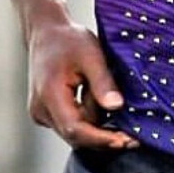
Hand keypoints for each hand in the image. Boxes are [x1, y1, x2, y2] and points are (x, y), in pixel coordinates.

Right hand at [27, 16, 138, 149]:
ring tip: (111, 99)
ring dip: (96, 123)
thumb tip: (116, 107)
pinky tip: (100, 101)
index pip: (75, 129)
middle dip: (103, 136)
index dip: (101, 139)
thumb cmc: (68, 39)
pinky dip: (88, 117)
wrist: (46, 32)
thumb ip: (102, 82)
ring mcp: (41, 112)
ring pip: (74, 130)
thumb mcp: (91, 55)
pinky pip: (70, 123)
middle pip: (75, 135)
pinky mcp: (46, 111)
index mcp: (49, 95)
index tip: (125, 140)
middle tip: (132, 136)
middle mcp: (41, 109)